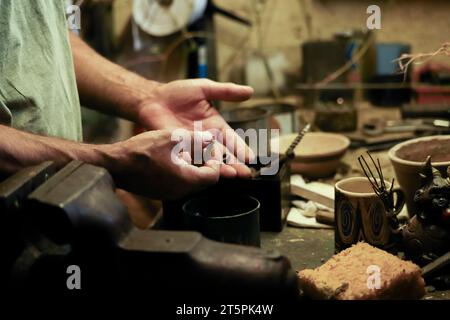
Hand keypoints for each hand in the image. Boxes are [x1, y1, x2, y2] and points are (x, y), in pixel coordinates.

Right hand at [101, 130, 221, 199]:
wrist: (113, 165)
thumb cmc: (140, 152)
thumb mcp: (171, 138)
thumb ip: (195, 138)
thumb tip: (210, 138)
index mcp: (186, 180)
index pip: (213, 175)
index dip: (215, 160)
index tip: (209, 149)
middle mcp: (180, 192)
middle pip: (203, 180)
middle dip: (204, 163)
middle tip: (199, 148)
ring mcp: (168, 194)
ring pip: (190, 182)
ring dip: (192, 167)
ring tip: (183, 151)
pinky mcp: (159, 193)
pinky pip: (177, 184)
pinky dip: (180, 172)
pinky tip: (169, 158)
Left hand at [137, 79, 254, 177]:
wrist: (152, 99)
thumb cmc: (178, 93)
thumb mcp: (205, 88)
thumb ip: (226, 91)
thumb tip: (250, 91)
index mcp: (216, 127)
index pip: (232, 140)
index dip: (241, 149)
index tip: (251, 159)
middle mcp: (206, 140)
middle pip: (224, 155)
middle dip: (234, 164)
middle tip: (243, 174)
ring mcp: (192, 147)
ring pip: (208, 161)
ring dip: (219, 169)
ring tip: (229, 176)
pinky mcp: (177, 151)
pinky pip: (189, 161)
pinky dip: (196, 168)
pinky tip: (204, 174)